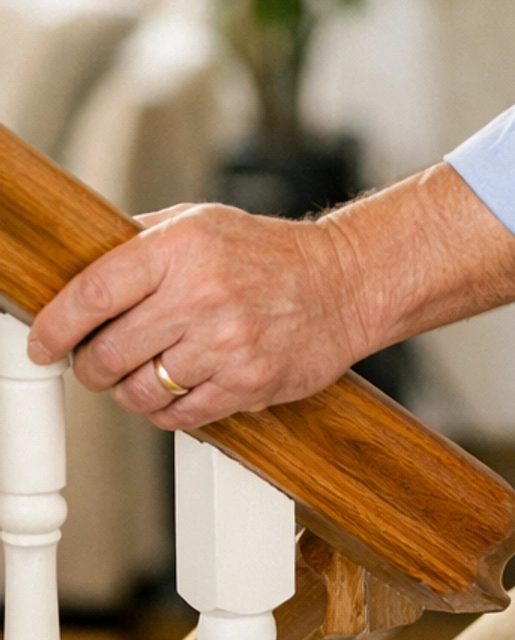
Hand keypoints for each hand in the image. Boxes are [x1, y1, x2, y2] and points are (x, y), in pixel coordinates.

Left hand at [26, 162, 514, 429]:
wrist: (344, 282)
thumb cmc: (269, 253)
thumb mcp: (201, 222)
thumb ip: (140, 241)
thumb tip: (77, 266)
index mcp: (182, 248)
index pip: (93, 293)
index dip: (56, 326)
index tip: (44, 342)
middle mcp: (202, 295)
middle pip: (107, 353)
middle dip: (91, 365)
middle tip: (98, 361)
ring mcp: (227, 343)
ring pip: (138, 392)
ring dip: (130, 390)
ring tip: (146, 372)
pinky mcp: (248, 383)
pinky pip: (179, 416)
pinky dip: (168, 410)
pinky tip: (181, 386)